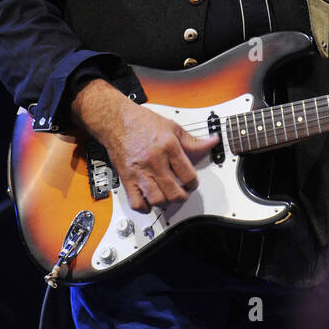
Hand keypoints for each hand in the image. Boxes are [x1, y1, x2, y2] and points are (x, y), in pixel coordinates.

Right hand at [73, 80, 219, 212]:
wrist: (116, 121)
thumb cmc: (142, 123)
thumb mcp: (173, 127)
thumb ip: (193, 141)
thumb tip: (211, 143)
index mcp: (168, 147)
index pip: (188, 175)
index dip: (193, 183)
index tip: (191, 183)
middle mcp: (154, 161)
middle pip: (174, 192)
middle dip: (182, 196)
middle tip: (182, 193)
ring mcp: (140, 172)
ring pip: (157, 200)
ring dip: (166, 203)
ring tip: (168, 196)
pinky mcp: (126, 179)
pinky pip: (136, 202)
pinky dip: (145, 207)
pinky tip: (150, 201)